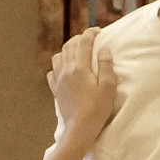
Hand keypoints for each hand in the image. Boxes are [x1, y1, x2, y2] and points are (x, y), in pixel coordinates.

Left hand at [47, 30, 120, 149]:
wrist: (79, 129)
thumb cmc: (97, 109)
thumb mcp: (108, 87)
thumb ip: (106, 66)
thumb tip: (104, 50)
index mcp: (80, 67)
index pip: (84, 43)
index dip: (91, 33)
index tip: (98, 31)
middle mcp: (66, 70)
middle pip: (69, 46)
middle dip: (79, 39)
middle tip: (89, 39)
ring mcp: (58, 80)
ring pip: (58, 56)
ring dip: (67, 50)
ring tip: (76, 52)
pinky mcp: (55, 90)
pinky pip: (52, 72)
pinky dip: (58, 66)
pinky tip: (63, 69)